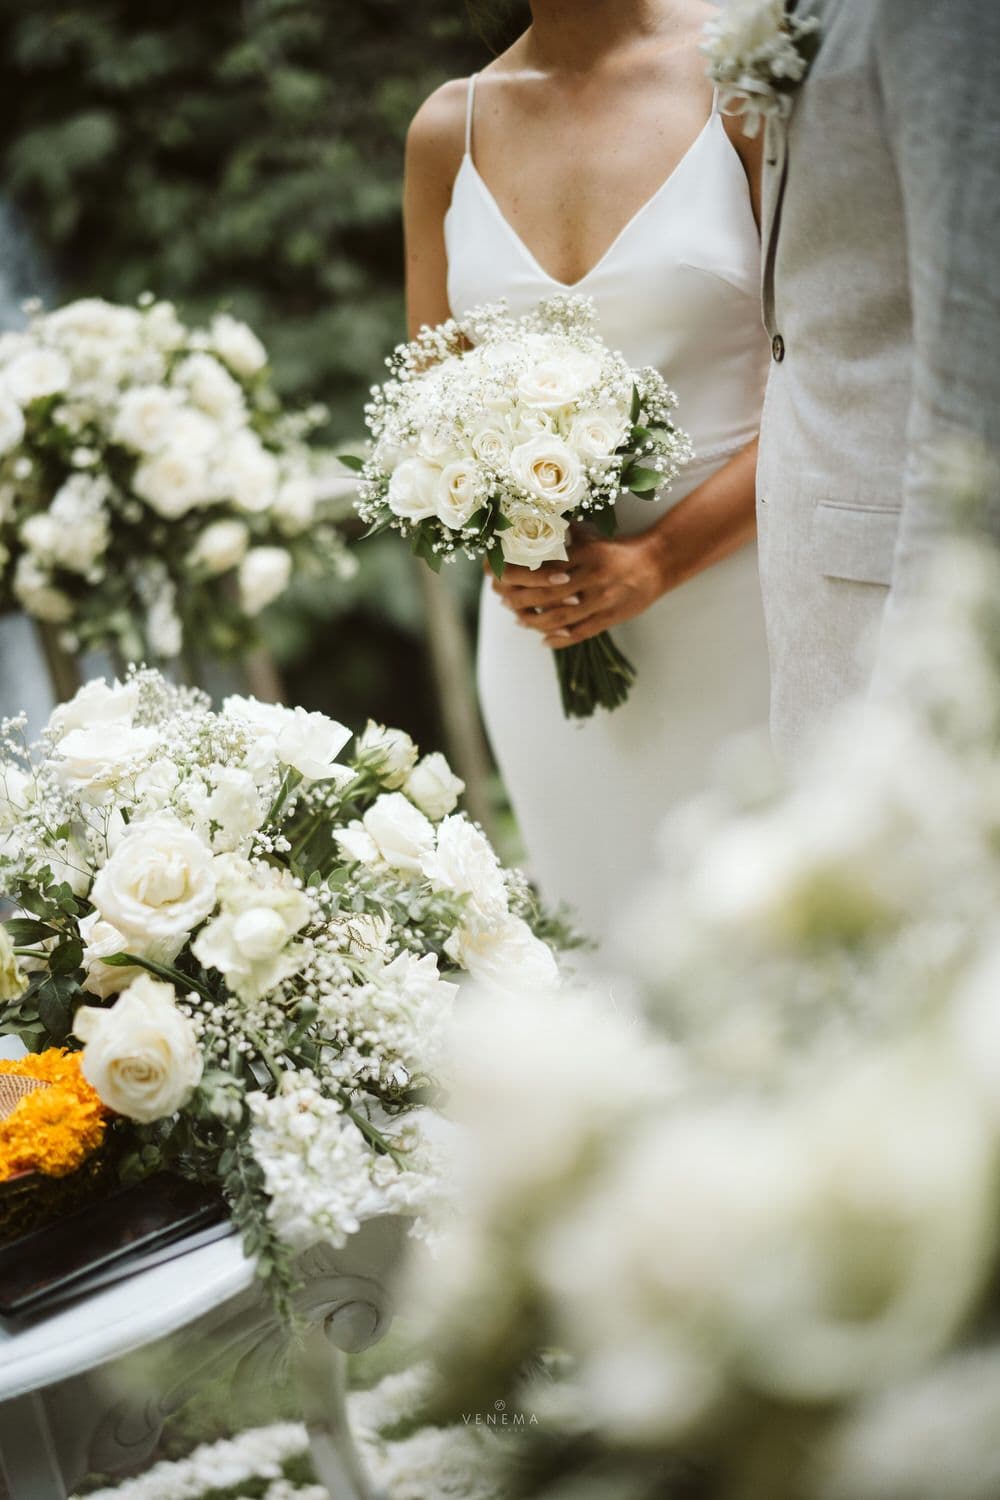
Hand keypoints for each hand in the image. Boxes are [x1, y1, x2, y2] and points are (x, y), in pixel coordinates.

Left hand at [487, 525, 669, 647]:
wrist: (657, 563)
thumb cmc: (619, 550)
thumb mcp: (594, 538)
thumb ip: (567, 536)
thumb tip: (537, 525)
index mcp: (586, 554)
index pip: (545, 565)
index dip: (519, 573)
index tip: (500, 574)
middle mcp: (593, 576)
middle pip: (547, 592)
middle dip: (520, 598)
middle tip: (503, 600)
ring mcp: (603, 599)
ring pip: (561, 616)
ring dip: (535, 621)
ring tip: (520, 620)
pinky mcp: (612, 617)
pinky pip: (581, 632)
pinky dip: (560, 639)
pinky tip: (544, 640)